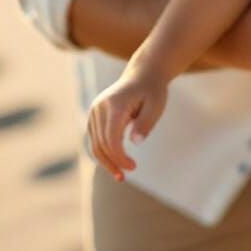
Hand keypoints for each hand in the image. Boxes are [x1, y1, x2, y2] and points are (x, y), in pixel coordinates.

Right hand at [87, 67, 166, 181]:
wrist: (143, 74)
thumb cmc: (152, 91)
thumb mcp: (156, 105)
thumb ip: (146, 123)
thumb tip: (135, 143)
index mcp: (115, 105)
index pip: (111, 139)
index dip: (119, 157)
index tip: (133, 167)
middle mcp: (100, 107)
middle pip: (101, 143)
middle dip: (112, 162)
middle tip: (125, 176)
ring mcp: (94, 110)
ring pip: (95, 143)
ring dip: (106, 160)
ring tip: (120, 174)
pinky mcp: (94, 114)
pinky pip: (95, 138)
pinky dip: (103, 151)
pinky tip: (114, 161)